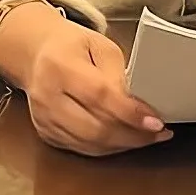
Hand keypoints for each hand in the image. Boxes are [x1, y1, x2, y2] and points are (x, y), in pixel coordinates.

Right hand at [0, 2, 168, 155]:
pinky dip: (109, 147)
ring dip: (124, 144)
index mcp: (60, 66)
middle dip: (133, 135)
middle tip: (159, 132)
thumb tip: (138, 105)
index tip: (156, 121)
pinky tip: (126, 139)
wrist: (36, 54)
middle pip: (95, 128)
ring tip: (148, 137)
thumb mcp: (100, 45)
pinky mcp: (46, 134)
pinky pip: (82, 149)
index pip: (99, 96)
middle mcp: (47, 96)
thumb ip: (119, 73)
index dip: (130, 113)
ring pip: (90, 144)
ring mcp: (44, 119)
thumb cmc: (72, 46)